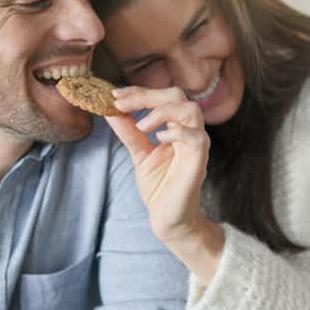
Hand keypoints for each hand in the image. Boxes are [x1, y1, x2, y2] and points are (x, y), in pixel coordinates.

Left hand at [107, 86, 210, 243]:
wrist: (168, 218)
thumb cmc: (159, 186)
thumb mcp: (139, 154)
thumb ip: (128, 132)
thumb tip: (110, 110)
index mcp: (176, 126)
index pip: (161, 97)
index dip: (138, 92)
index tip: (114, 94)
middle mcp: (189, 131)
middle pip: (177, 95)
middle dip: (147, 95)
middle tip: (121, 102)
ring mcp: (196, 145)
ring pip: (190, 110)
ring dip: (161, 110)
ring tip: (141, 125)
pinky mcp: (199, 161)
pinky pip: (195, 137)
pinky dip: (176, 132)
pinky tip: (157, 138)